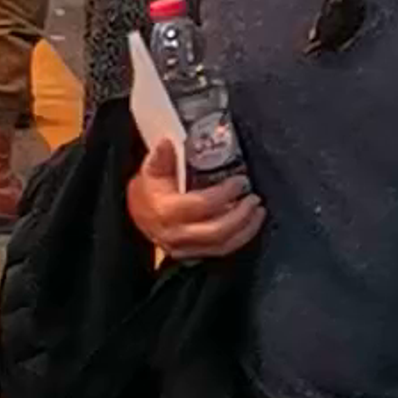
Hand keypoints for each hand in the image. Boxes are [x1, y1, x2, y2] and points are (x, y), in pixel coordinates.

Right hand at [128, 146, 264, 265]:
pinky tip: (249, 226)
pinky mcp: (193, 255)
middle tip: (254, 199)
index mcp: (166, 211)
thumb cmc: (147, 191)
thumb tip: (167, 141)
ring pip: (222, 246)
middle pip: (216, 231)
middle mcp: (176, 235)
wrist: (138, 216)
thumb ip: (160, 158)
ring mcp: (185, 249)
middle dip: (240, 216)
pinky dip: (238, 239)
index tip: (240, 181)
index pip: (201, 205)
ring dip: (245, 230)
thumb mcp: (150, 171)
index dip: (224, 194)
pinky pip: (220, 252)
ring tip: (258, 212)